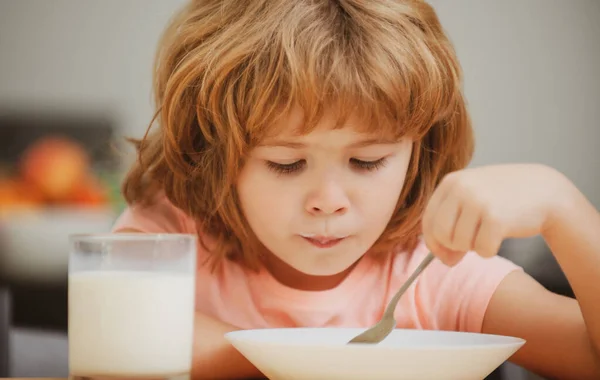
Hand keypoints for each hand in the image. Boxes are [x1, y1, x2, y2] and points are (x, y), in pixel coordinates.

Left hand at [422, 163, 573, 265]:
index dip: (434, 242)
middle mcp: (461, 188)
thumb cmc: (505, 198)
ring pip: (459, 244)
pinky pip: (481, 250)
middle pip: (441, 234)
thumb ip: (452, 220)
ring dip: (473, 247)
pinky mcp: (495, 218)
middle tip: (469, 246)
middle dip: (453, 247)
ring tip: (488, 233)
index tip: (445, 254)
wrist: (545, 190)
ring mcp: (478, 202)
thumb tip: (443, 258)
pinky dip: (489, 250)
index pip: (428, 220)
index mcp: (451, 181)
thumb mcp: (473, 196)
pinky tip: (500, 237)